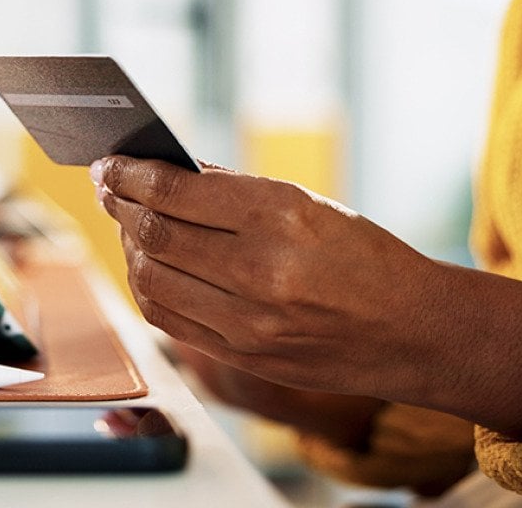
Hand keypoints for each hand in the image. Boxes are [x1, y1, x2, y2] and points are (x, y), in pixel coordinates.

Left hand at [92, 156, 521, 437]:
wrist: (414, 331)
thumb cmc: (363, 257)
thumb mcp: (307, 204)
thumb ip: (232, 191)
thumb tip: (164, 172)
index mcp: (281, 218)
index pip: (174, 192)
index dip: (130, 174)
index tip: (110, 163)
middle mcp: (261, 272)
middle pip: (154, 236)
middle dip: (120, 206)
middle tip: (108, 187)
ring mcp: (249, 324)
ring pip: (152, 280)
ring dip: (128, 248)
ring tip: (128, 224)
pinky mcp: (242, 358)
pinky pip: (168, 320)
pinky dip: (148, 287)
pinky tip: (148, 266)